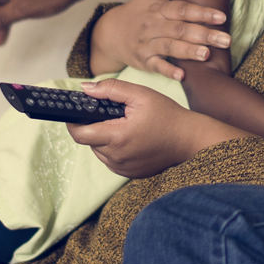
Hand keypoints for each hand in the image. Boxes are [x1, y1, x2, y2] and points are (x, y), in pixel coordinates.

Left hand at [66, 78, 249, 178]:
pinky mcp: (129, 173)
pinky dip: (115, 148)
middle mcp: (117, 157)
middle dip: (93, 126)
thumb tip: (85, 90)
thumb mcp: (140, 95)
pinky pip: (112, 160)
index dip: (73, 122)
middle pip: (89, 141)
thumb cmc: (167, 115)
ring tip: (123, 125)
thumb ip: (110, 89)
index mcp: (117, 137)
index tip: (76, 112)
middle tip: (110, 113)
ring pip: (99, 151)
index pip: (79, 134)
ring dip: (104, 137)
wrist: (190, 140)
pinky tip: (130, 137)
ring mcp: (123, 168)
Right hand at [91, 0, 230, 79]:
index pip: (183, 9)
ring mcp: (147, 44)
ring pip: (170, 47)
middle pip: (180, 29)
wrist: (111, 33)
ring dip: (189, 51)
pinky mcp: (143, 61)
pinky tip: (182, 76)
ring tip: (208, 55)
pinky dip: (168, 70)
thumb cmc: (139, 9)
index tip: (222, 16)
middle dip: (204, 34)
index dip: (202, 12)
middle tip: (227, 40)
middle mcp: (153, 25)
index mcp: (159, 8)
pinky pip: (156, 66)